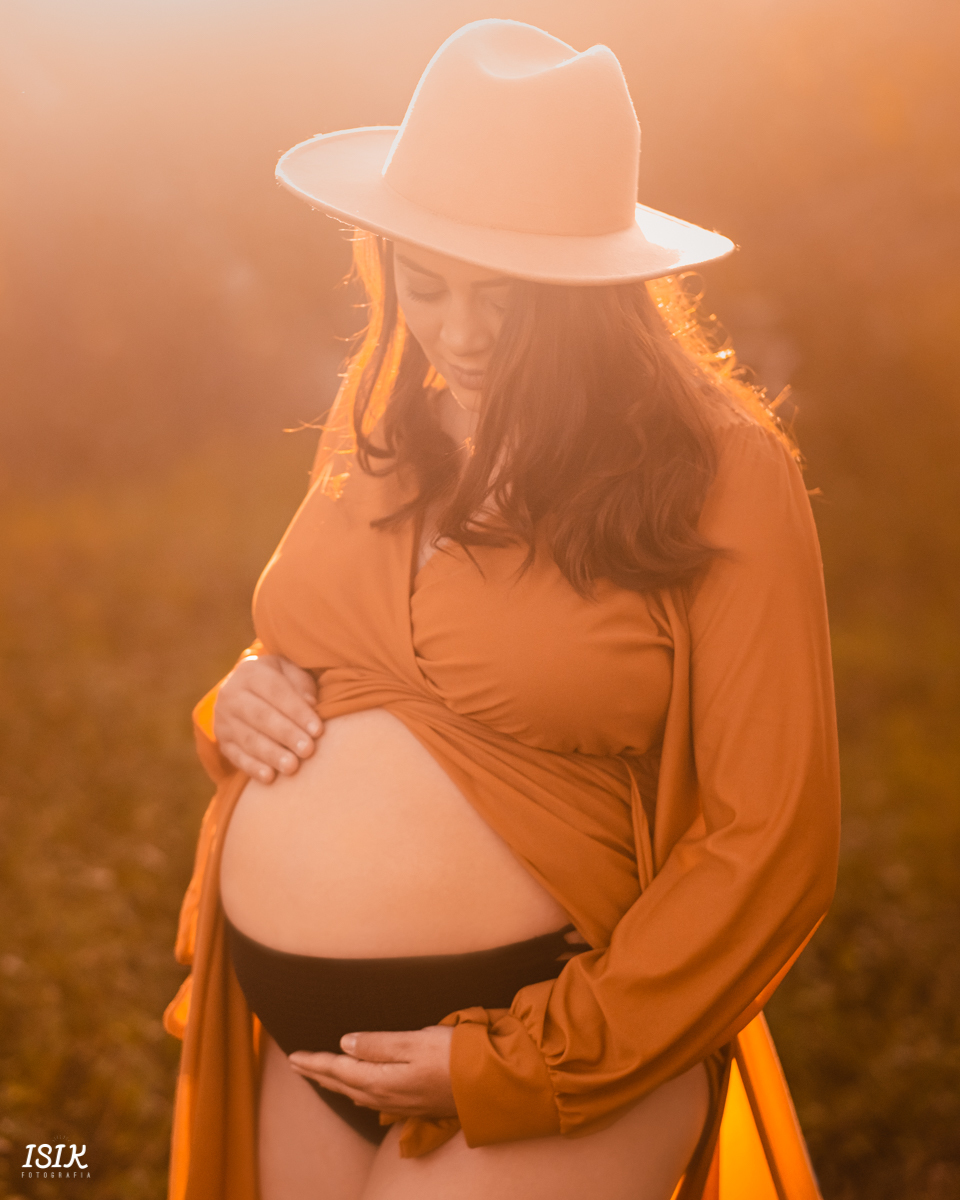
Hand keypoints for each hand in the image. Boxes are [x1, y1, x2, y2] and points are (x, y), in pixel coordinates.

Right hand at [213, 654, 320, 782]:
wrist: (245, 689)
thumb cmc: (279, 680)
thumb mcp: (290, 672)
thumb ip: (301, 685)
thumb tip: (311, 705)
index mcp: (250, 672)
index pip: (276, 691)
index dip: (297, 711)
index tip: (318, 730)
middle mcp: (232, 694)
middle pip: (261, 716)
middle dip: (286, 734)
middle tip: (308, 750)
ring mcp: (223, 719)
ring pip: (249, 739)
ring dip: (271, 754)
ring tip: (292, 767)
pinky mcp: (222, 741)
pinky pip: (236, 756)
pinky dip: (253, 768)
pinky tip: (270, 777)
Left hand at [289, 1027, 455, 1118]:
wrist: (485, 1085)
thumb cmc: (451, 1056)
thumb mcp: (412, 1042)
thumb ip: (376, 1044)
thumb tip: (345, 1044)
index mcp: (379, 1079)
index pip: (337, 1068)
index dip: (314, 1062)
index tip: (293, 1056)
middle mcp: (383, 1095)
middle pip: (341, 1083)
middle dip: (317, 1073)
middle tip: (296, 1065)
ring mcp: (397, 1102)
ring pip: (353, 1092)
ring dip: (333, 1082)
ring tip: (319, 1074)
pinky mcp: (409, 1103)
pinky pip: (369, 1098)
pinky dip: (354, 1090)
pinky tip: (355, 1089)